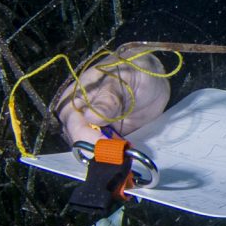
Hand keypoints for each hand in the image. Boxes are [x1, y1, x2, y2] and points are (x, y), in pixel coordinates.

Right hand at [50, 51, 169, 145]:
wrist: (154, 80)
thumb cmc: (135, 70)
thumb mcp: (123, 79)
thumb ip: (108, 98)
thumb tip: (90, 118)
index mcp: (76, 96)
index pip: (72, 121)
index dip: (84, 135)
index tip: (104, 143)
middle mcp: (80, 113)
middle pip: (77, 138)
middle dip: (95, 148)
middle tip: (116, 153)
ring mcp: (94, 127)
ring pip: (90, 147)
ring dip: (104, 154)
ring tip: (122, 154)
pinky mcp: (107, 137)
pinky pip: (105, 150)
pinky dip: (113, 155)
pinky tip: (125, 155)